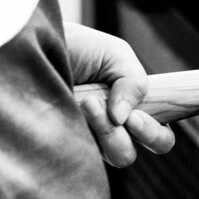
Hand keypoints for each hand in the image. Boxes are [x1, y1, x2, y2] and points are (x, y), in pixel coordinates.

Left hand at [65, 23, 174, 166]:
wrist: (40, 41)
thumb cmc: (78, 46)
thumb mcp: (117, 55)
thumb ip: (135, 82)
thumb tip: (125, 117)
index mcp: (131, 110)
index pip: (158, 137)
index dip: (157, 133)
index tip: (139, 115)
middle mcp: (111, 130)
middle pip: (136, 154)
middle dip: (139, 134)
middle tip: (125, 114)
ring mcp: (87, 139)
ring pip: (116, 156)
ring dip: (108, 130)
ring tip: (90, 102)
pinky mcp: (67, 144)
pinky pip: (88, 153)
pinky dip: (89, 128)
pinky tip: (79, 105)